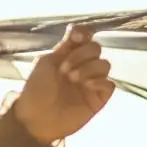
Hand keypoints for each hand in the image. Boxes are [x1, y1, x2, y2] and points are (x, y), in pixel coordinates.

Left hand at [14, 27, 115, 144]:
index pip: (85, 37)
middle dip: (82, 55)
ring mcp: (92, 82)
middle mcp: (83, 66)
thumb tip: (76, 29)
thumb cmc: (36, 90)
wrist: (36, 117)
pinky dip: (100, 81)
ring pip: (105, 64)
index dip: (84, 34)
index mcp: (69, 55)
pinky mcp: (98, 98)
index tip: (75, 39)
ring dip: (89, 68)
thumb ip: (64, 46)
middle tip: (65, 70)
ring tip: (73, 79)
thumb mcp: (46, 62)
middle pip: (96, 48)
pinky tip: (87, 86)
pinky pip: (109, 84)